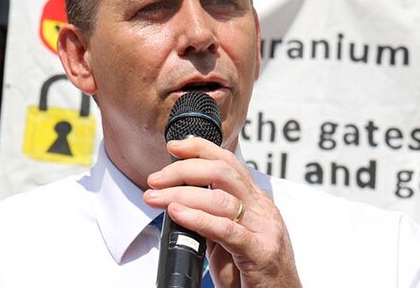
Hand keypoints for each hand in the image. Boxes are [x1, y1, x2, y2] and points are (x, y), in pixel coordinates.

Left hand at [143, 138, 300, 287]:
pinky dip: (199, 219)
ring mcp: (264, 230)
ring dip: (181, 194)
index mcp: (255, 202)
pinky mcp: (261, 253)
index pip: (228, 163)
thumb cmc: (253, 273)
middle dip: (183, 170)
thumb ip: (212, 216)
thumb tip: (178, 198)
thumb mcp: (229, 238)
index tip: (174, 146)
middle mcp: (261, 210)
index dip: (200, 149)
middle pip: (222, 173)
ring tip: (156, 198)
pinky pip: (227, 230)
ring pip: (221, 199)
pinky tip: (178, 214)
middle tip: (155, 179)